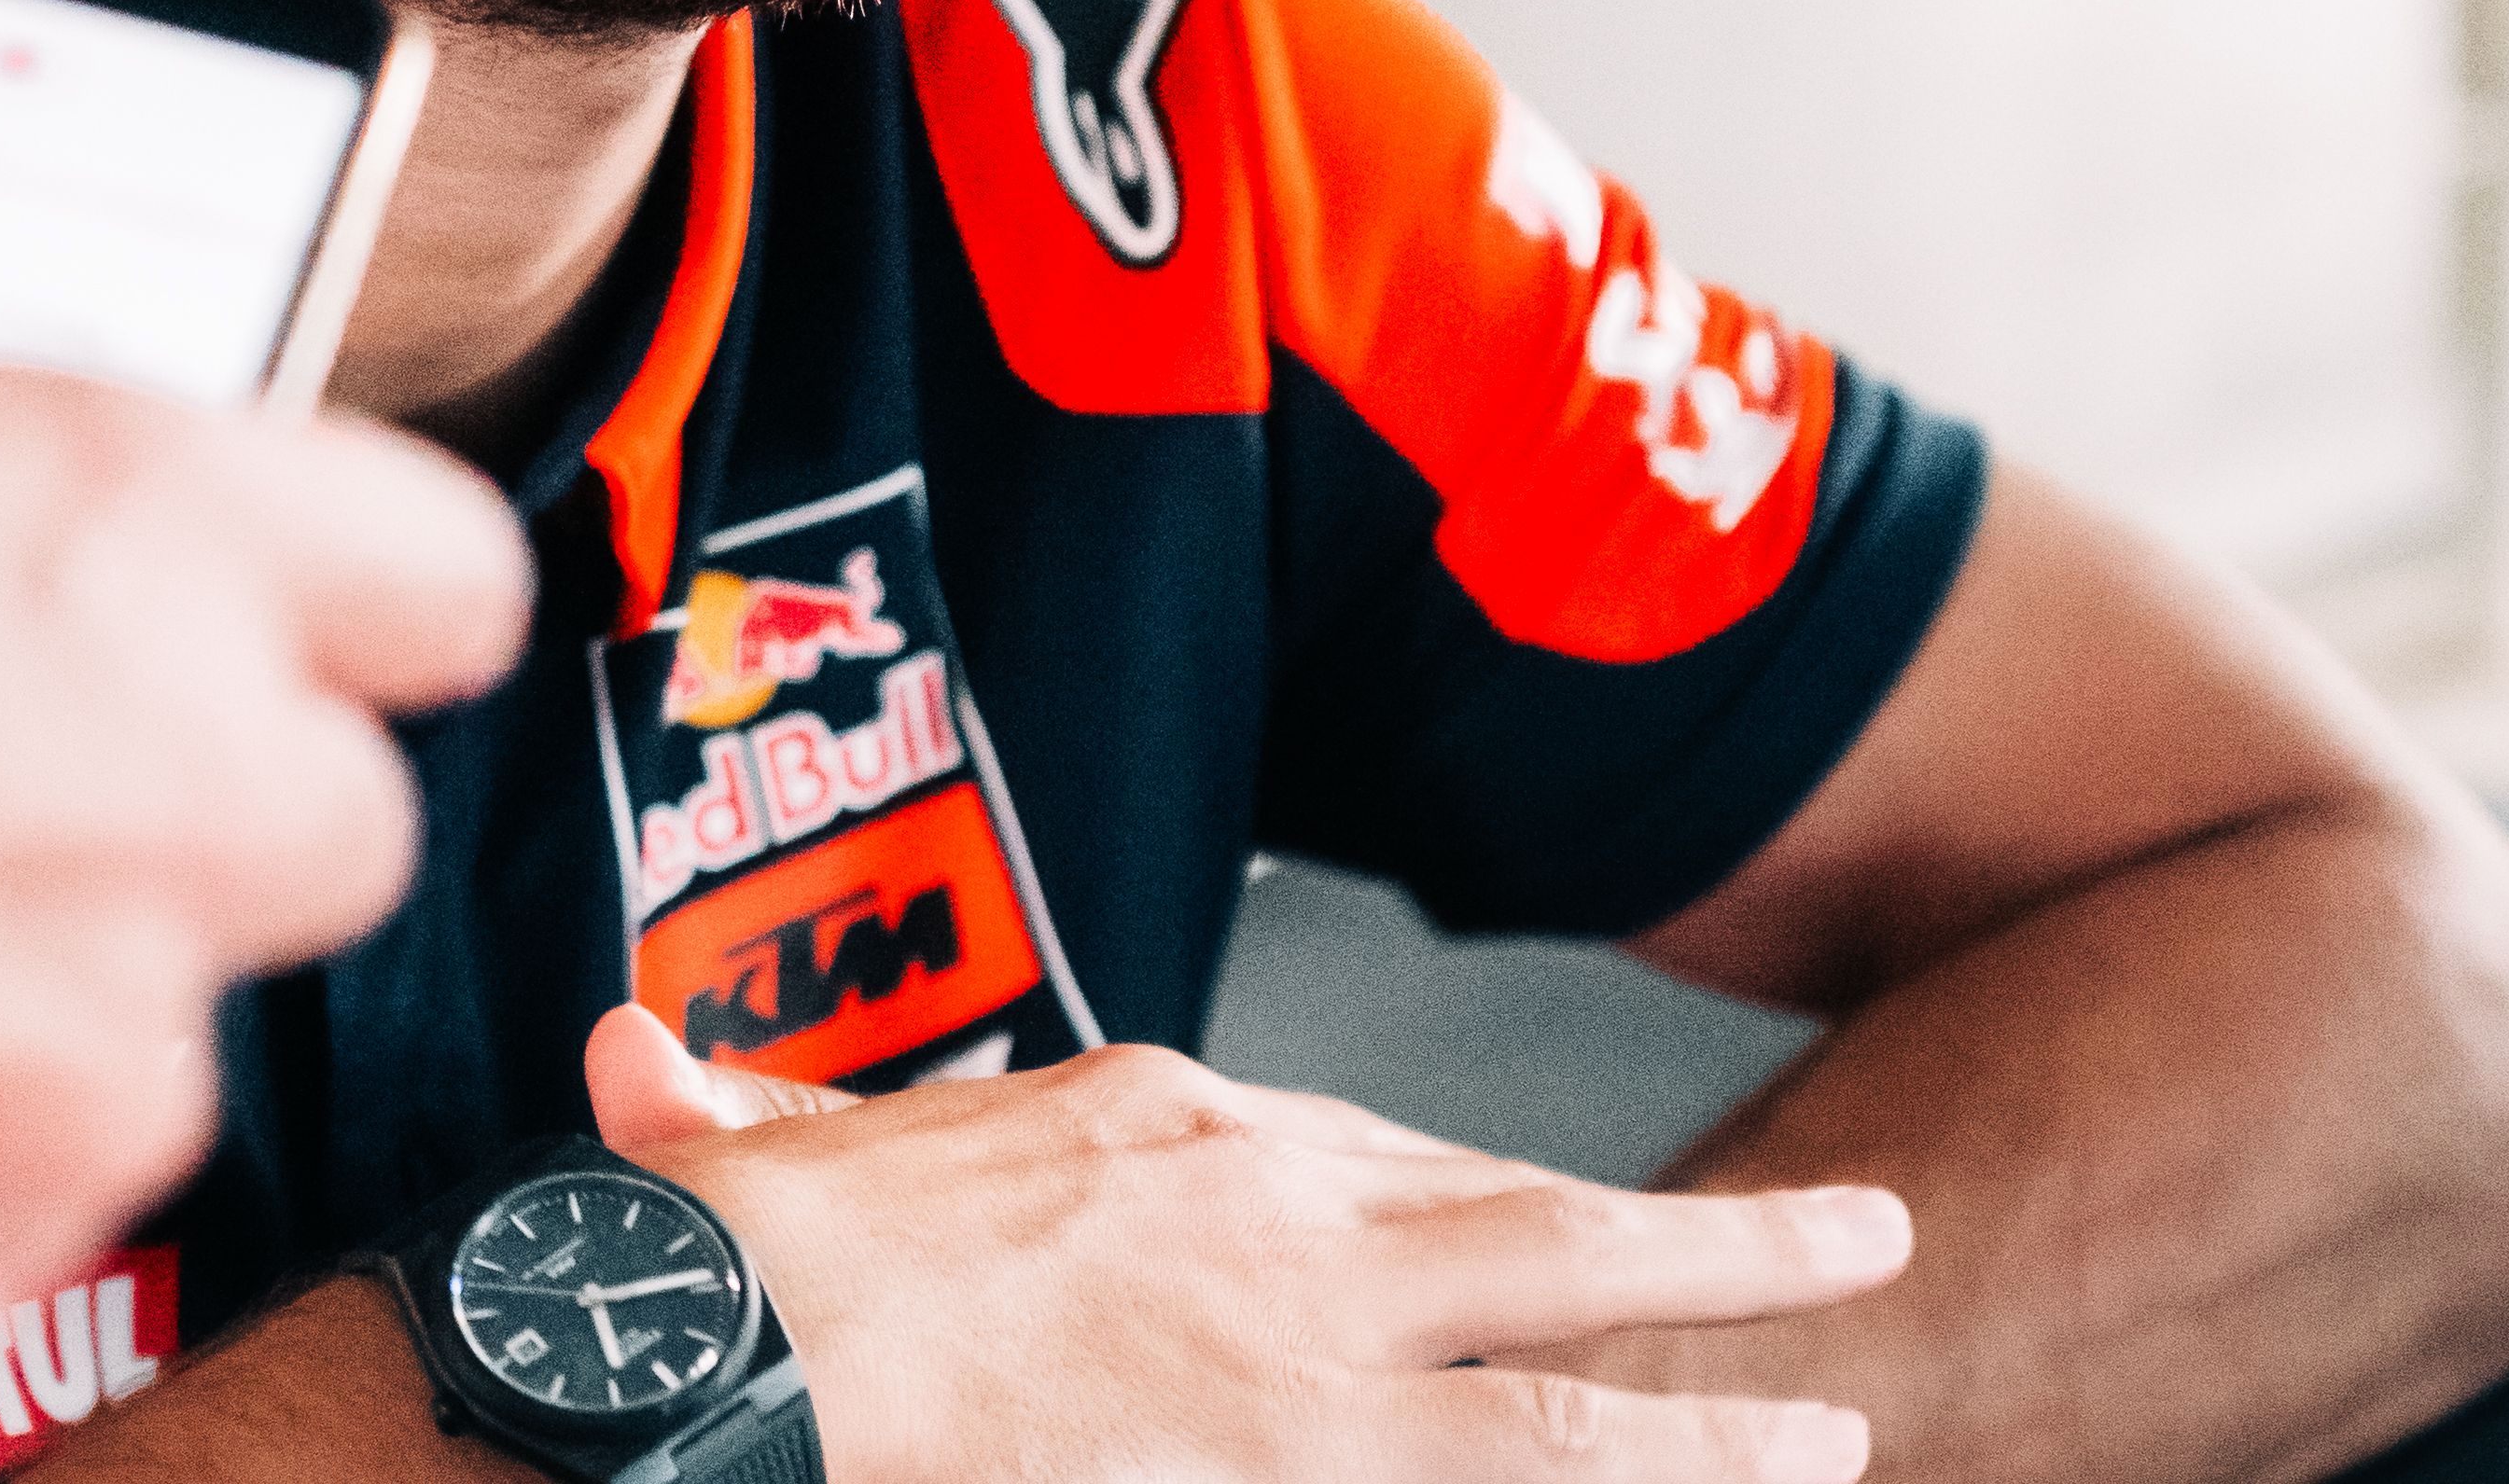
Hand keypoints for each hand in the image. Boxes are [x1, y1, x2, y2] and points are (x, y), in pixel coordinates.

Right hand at [584, 1006, 1907, 1480]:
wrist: (731, 1373)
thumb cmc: (739, 1272)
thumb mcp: (751, 1156)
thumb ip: (741, 1115)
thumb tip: (634, 1068)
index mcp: (1169, 1133)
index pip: (1373, 1160)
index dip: (1482, 1202)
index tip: (1564, 1224)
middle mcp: (1279, 1243)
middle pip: (1549, 1242)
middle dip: (1726, 1255)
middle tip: (1874, 1246)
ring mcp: (1307, 1393)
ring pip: (1575, 1410)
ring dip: (1722, 1428)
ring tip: (1846, 1439)